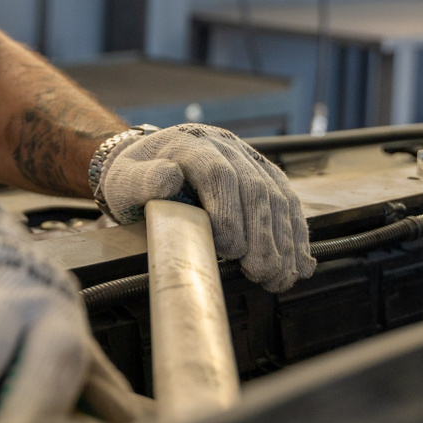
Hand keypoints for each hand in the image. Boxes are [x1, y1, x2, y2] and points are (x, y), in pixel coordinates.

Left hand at [97, 123, 313, 291]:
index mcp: (190, 145)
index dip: (229, 211)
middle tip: (261, 273)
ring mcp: (248, 158)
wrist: (148, 162)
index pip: (218, 173)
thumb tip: (168, 178)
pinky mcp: (263, 174)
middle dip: (262, 235)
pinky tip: (297, 263)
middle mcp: (225, 146)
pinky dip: (295, 235)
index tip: (229, 249)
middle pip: (254, 188)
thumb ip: (143, 180)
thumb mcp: (125, 179)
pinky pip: (287, 201)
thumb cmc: (134, 178)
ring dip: (283, 241)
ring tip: (279, 277)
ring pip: (276, 196)